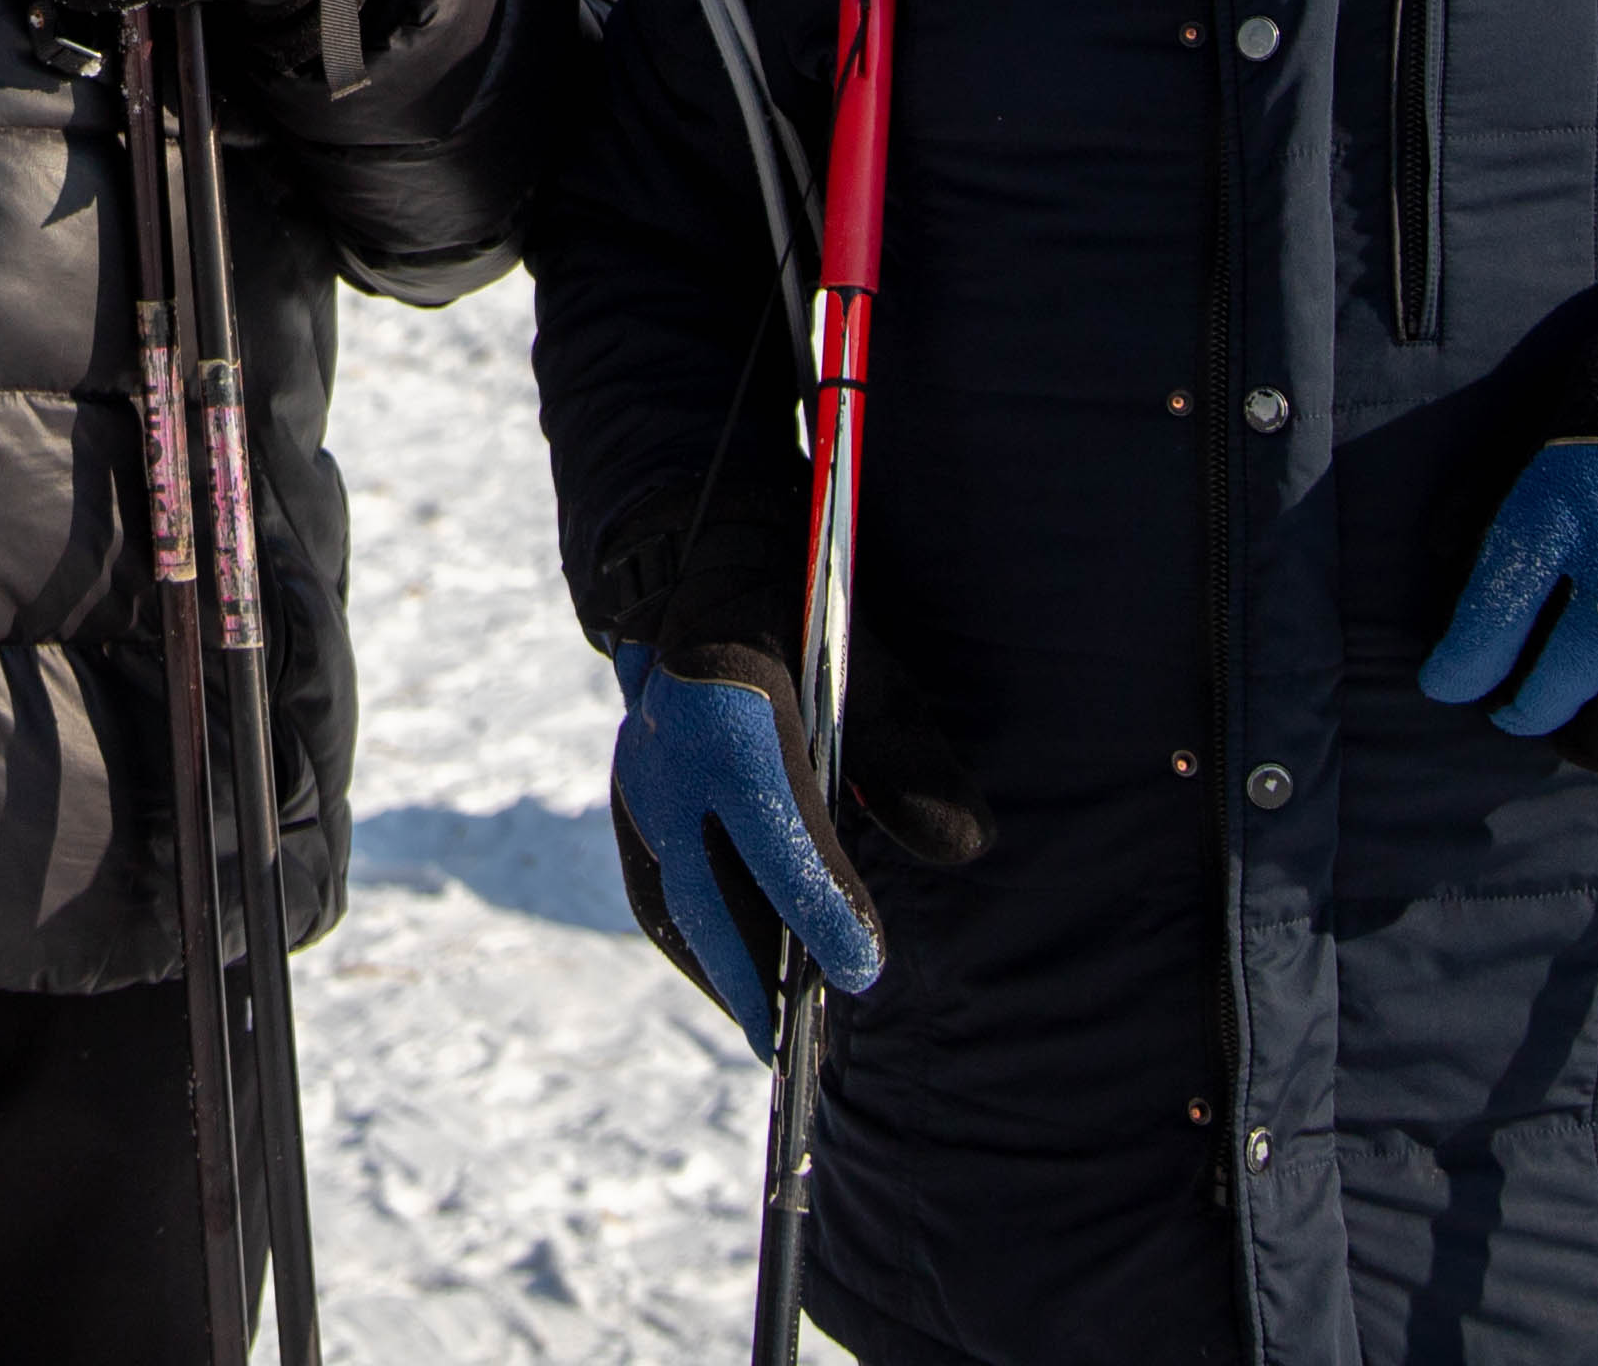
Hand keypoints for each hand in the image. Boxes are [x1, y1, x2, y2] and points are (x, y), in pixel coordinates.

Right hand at [606, 623, 991, 1058]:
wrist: (704, 558)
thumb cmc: (805, 618)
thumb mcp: (876, 672)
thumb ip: (915, 761)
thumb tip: (966, 849)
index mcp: (731, 700)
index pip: (775, 827)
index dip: (818, 905)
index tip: (861, 971)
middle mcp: (669, 746)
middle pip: (706, 883)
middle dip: (753, 967)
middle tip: (797, 1040)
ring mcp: (638, 773)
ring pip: (669, 894)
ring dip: (716, 966)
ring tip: (761, 1028)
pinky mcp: (630, 790)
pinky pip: (653, 883)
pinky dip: (691, 939)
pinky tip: (730, 976)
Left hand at [1418, 206, 1597, 814]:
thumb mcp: (1547, 414)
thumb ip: (1490, 495)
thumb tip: (1438, 570)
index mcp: (1561, 512)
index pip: (1485, 624)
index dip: (1459, 667)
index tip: (1449, 683)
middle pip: (1546, 694)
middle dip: (1524, 707)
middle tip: (1528, 700)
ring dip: (1591, 737)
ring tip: (1593, 716)